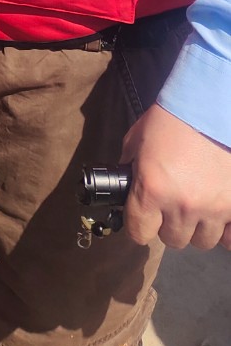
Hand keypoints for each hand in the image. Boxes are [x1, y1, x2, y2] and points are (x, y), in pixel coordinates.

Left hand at [121, 103, 230, 249]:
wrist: (209, 105)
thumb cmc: (171, 120)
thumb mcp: (137, 140)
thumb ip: (129, 169)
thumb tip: (126, 188)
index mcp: (152, 189)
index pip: (139, 233)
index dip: (139, 224)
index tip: (143, 216)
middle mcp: (182, 205)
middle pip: (172, 239)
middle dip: (168, 223)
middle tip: (171, 203)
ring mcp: (213, 208)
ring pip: (201, 240)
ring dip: (196, 226)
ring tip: (196, 204)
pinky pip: (230, 238)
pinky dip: (224, 230)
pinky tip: (217, 215)